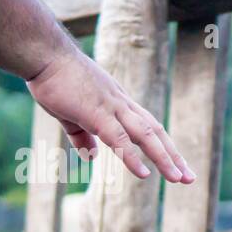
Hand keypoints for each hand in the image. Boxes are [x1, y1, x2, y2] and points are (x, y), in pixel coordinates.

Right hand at [26, 48, 193, 183]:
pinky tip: (144, 174)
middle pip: (155, 132)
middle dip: (173, 155)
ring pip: (146, 135)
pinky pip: (119, 139)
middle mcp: (122, 104)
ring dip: (164, 158)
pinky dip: (132, 156)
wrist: (42, 53)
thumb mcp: (70, 112)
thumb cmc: (53, 78)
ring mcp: (111, 107)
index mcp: (118, 103)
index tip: (177, 164)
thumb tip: (91, 156)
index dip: (164, 146)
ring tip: (178, 179)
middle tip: (189, 178)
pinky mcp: (96, 113)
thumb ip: (82, 136)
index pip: (149, 127)